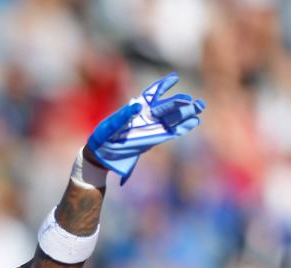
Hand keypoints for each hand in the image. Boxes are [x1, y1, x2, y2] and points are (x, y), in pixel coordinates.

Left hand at [87, 73, 204, 184]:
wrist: (103, 154)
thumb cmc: (104, 137)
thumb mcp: (111, 126)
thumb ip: (124, 116)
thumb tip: (138, 105)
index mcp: (137, 109)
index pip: (152, 94)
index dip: (162, 86)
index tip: (174, 78)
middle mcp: (147, 116)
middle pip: (167, 107)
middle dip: (181, 103)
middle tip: (196, 102)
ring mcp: (151, 127)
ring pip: (172, 118)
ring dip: (185, 114)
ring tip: (199, 109)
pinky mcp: (154, 139)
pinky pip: (170, 132)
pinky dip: (182, 128)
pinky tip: (193, 123)